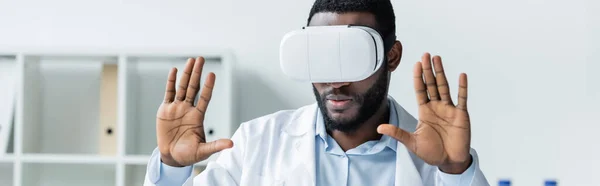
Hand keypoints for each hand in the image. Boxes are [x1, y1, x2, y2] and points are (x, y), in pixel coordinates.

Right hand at [156, 57, 232, 166]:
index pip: (204, 97)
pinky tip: (174, 71)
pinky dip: (171, 82)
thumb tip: (232, 145)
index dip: (208, 86)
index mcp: (198, 116)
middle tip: (201, 59)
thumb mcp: (204, 151)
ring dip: (186, 74)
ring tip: (191, 60)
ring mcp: (177, 108)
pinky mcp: (165, 110)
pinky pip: (168, 93)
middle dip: (197, 73)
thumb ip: (216, 145)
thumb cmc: (189, 154)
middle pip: (193, 87)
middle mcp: (188, 109)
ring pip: (182, 87)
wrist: (172, 157)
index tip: (212, 74)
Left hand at [377, 53, 471, 173]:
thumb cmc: (431, 152)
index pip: (420, 90)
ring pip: (445, 87)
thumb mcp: (412, 142)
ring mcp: (449, 109)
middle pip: (432, 84)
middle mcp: (436, 107)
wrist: (449, 161)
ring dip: (441, 73)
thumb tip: (379, 128)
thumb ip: (398, 133)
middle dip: (428, 70)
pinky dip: (462, 87)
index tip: (416, 64)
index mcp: (424, 111)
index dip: (418, 78)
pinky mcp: (461, 115)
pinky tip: (461, 75)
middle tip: (426, 55)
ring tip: (438, 58)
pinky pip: (461, 98)